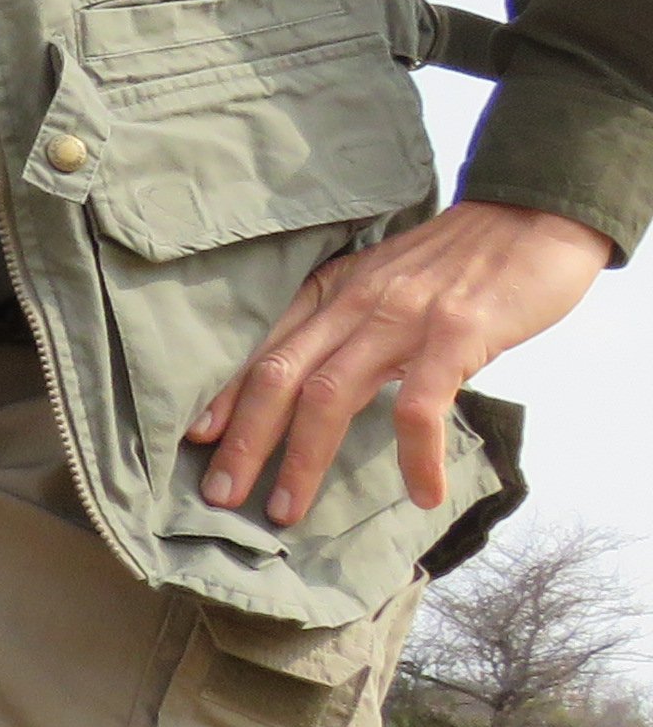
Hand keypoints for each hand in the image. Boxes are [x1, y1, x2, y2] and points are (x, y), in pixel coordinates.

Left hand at [187, 199, 608, 527]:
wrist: (533, 216)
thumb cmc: (461, 260)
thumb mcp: (385, 283)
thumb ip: (351, 326)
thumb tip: (319, 388)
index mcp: (332, 291)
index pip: (264, 349)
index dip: (224, 396)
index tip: (194, 438)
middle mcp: (353, 302)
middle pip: (278, 377)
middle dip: (244, 440)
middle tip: (221, 495)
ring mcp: (400, 318)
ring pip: (329, 395)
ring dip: (302, 458)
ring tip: (287, 510)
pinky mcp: (454, 334)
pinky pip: (420, 406)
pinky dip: (415, 456)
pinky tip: (422, 494)